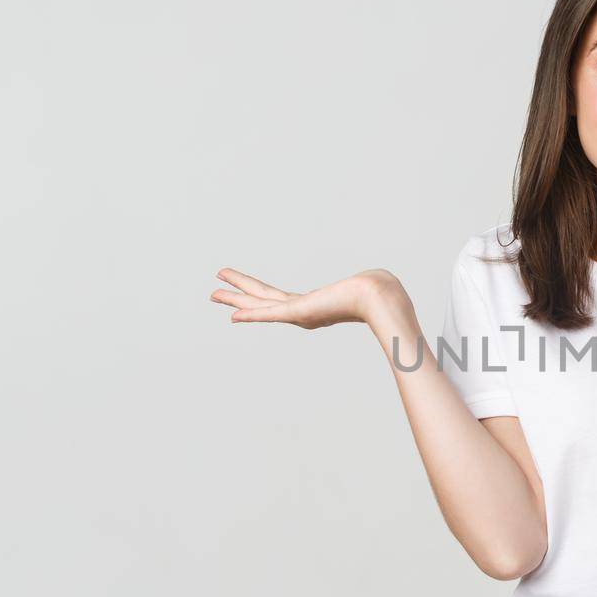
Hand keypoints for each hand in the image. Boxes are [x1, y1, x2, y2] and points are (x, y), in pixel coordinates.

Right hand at [209, 267, 401, 329]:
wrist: (378, 298)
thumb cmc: (375, 294)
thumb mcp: (363, 287)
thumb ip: (366, 287)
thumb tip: (383, 280)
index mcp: (312, 306)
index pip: (277, 300)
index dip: (257, 300)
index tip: (242, 300)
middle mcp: (301, 312)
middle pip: (261, 303)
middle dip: (237, 298)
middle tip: (213, 293)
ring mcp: (299, 314)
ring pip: (258, 306)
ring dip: (235, 300)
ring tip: (213, 293)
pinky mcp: (300, 313)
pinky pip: (269, 314)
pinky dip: (251, 316)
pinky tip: (233, 316)